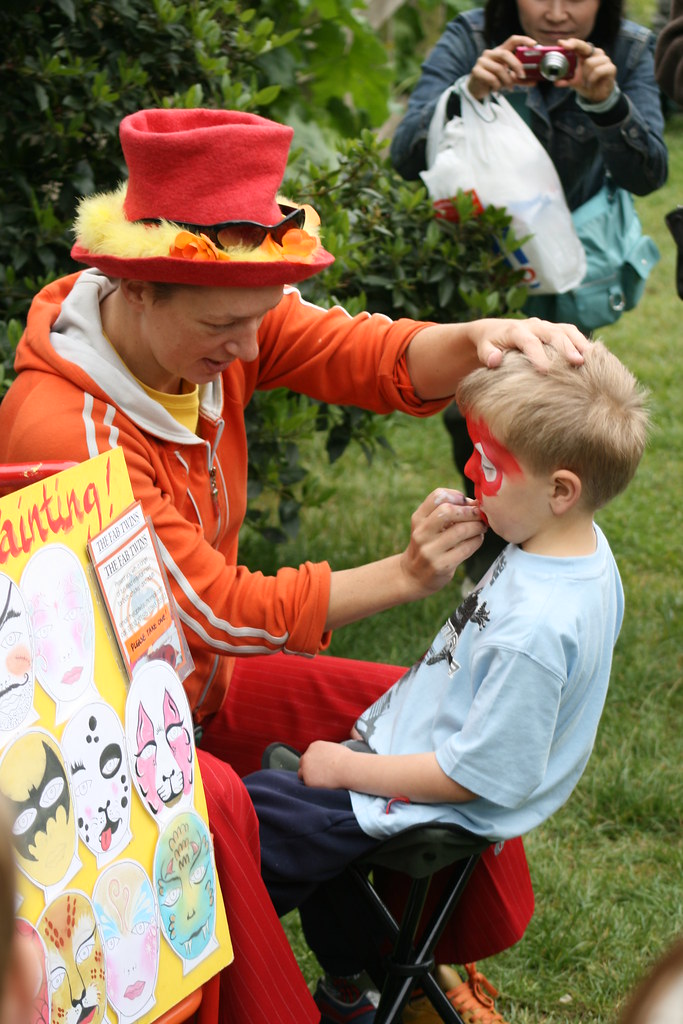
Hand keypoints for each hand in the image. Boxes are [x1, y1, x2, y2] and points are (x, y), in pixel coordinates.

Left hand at [298, 740, 351, 788]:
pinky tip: (323, 784)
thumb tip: (325, 758)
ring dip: (309, 777)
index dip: (314, 761)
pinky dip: (313, 785)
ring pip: (302, 774)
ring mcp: (305, 768)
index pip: (309, 754)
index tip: (320, 766)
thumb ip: (324, 751)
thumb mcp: (333, 748)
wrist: (348, 768)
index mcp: (314, 746)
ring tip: (321, 781)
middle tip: (319, 775)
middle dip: (309, 768)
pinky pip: (307, 784)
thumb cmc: (346, 759)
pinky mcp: (307, 779)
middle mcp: (307, 755)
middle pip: (303, 763)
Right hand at [398, 488, 485, 597]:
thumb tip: (476, 503)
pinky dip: (477, 541)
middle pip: (448, 511)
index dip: (456, 495)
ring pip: (461, 530)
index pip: (437, 496)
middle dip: (470, 511)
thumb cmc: (428, 545)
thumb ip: (447, 513)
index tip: (466, 502)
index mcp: (418, 519)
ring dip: (477, 526)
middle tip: (480, 514)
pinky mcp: (441, 565)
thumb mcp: (428, 526)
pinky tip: (477, 539)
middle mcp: (421, 533)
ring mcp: (430, 550)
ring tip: (482, 526)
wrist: (413, 575)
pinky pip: (466, 548)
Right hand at [467, 34, 536, 98]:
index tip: (534, 44)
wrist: (476, 89)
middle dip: (516, 65)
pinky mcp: (476, 71)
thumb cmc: (493, 80)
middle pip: (505, 54)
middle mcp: (491, 53)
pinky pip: (491, 78)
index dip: (524, 40)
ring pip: (499, 69)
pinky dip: (497, 86)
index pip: (513, 40)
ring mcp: (482, 61)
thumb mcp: (509, 78)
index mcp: (500, 51)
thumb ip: (520, 79)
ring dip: (507, 80)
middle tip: (522, 76)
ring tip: (509, 87)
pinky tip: (496, 89)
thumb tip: (535, 82)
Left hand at [469, 316, 587, 370]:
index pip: (529, 342)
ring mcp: (547, 326)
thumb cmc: (490, 344)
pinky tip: (594, 356)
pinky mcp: (556, 329)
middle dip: (566, 348)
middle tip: (578, 363)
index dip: (538, 355)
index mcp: (517, 331)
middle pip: (553, 334)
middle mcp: (535, 325)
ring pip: (566, 331)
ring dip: (579, 343)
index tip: (545, 370)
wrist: (495, 330)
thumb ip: (488, 355)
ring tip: (592, 358)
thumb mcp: (484, 348)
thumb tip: (494, 360)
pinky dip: (582, 341)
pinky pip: (571, 332)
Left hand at [558, 38, 617, 103]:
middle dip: (575, 46)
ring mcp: (604, 59)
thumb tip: (556, 82)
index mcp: (586, 54)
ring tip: (587, 80)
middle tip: (566, 48)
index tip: (561, 43)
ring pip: (590, 63)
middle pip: (585, 46)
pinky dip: (592, 79)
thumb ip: (565, 80)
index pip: (578, 44)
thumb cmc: (586, 83)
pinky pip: (598, 71)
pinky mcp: (611, 68)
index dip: (571, 42)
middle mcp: (596, 53)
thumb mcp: (573, 82)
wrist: (597, 95)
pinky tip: (592, 83)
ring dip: (585, 75)